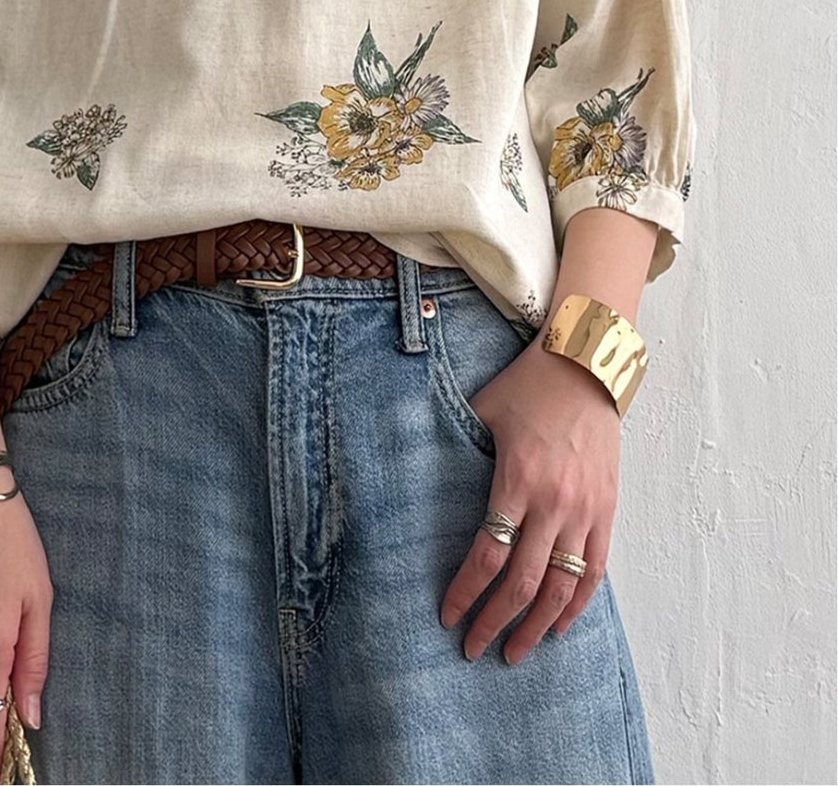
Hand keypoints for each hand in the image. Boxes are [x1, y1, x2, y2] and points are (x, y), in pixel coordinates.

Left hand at [438, 336, 620, 664]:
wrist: (586, 367)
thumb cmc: (526, 387)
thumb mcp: (481, 411)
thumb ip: (456, 447)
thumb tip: (413, 469)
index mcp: (517, 479)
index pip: (488, 553)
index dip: (466, 591)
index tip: (448, 616)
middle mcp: (554, 502)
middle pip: (523, 582)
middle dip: (495, 622)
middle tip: (473, 649)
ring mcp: (585, 510)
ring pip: (561, 586)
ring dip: (537, 626)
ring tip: (515, 652)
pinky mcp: (607, 511)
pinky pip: (594, 570)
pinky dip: (577, 604)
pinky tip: (560, 626)